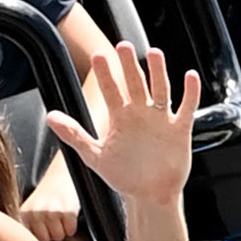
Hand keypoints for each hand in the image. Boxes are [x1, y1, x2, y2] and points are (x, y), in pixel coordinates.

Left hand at [46, 40, 201, 211]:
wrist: (149, 195)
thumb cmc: (124, 176)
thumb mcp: (95, 156)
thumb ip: (74, 135)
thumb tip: (51, 117)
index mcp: (120, 118)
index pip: (111, 90)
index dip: (105, 74)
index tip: (98, 56)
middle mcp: (140, 114)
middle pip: (136, 83)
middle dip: (129, 65)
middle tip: (122, 46)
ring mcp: (160, 119)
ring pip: (160, 89)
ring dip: (158, 72)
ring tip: (154, 53)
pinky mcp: (179, 129)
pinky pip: (186, 107)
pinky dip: (189, 93)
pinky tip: (189, 77)